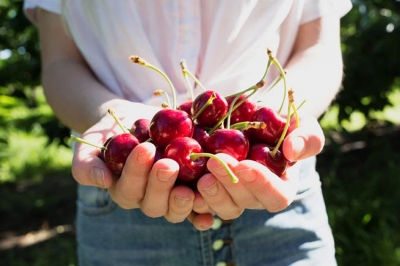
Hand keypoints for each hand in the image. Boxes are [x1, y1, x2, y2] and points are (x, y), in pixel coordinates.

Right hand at [71, 108, 213, 229]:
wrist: (137, 121)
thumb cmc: (112, 133)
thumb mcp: (93, 141)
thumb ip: (87, 163)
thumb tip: (102, 180)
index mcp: (125, 191)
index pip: (129, 189)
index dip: (136, 172)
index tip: (144, 148)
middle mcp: (149, 199)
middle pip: (154, 204)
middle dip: (160, 185)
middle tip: (168, 163)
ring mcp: (171, 196)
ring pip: (176, 210)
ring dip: (183, 201)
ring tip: (190, 187)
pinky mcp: (191, 189)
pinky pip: (198, 208)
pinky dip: (204, 212)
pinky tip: (210, 212)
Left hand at [193, 113, 324, 220]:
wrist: (249, 121)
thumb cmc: (280, 124)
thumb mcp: (302, 124)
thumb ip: (307, 137)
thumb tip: (291, 151)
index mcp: (279, 187)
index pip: (276, 196)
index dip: (261, 184)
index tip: (246, 165)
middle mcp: (253, 197)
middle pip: (243, 203)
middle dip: (229, 183)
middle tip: (215, 162)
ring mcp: (229, 196)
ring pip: (220, 207)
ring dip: (210, 194)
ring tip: (200, 175)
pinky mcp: (208, 191)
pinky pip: (199, 204)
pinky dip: (190, 199)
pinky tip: (183, 187)